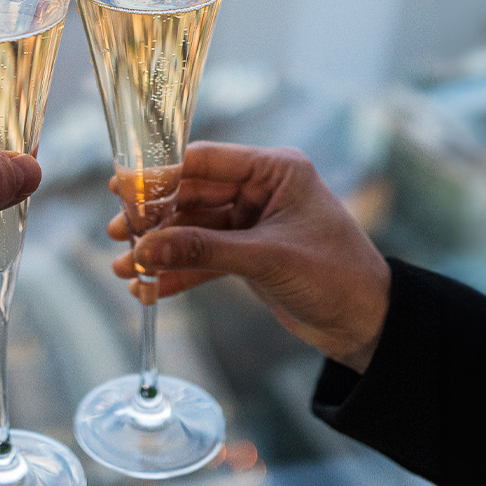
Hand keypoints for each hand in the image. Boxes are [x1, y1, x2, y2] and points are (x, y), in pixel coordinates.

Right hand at [108, 143, 389, 371]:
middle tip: (118, 235)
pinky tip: (148, 289)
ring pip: (191, 229)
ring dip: (159, 250)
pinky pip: (202, 257)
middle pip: (190, 195)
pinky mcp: (246, 255)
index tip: (122, 189)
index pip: (205, 161)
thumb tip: (145, 249)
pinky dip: (176, 272)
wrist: (367, 324)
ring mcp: (251, 223)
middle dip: (153, 220)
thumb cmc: (336, 277)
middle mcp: (260, 190)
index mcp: (275, 170)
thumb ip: (204, 251)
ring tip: (124, 269)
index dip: (160, 175)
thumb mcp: (268, 259)